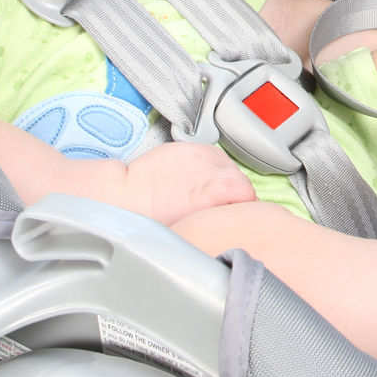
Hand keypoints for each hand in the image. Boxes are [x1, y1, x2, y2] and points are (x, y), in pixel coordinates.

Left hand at [119, 140, 258, 225]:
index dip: (245, 205)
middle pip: (242, 179)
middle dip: (235, 192)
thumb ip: (215, 221)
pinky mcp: (192, 147)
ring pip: (230, 166)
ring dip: (225, 178)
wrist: (127, 195)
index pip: (248, 193)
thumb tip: (229, 223)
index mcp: (208, 196)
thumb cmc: (151, 218)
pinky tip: (199, 178)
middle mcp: (207, 172)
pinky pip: (216, 156)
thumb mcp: (189, 229)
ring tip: (206, 190)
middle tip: (218, 205)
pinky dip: (213, 167)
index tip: (237, 212)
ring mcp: (200, 156)